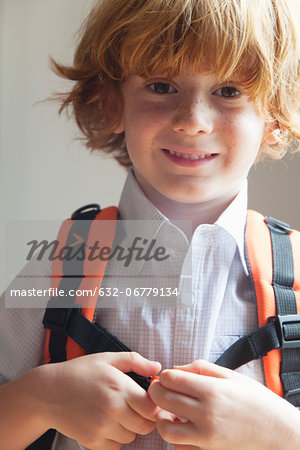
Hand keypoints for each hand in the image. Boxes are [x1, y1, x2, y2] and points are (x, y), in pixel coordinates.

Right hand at [35, 352, 160, 448]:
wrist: (48, 392)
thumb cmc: (80, 372)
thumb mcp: (107, 359)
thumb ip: (135, 361)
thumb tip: (157, 367)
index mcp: (118, 387)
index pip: (152, 408)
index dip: (155, 405)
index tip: (149, 400)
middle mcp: (111, 409)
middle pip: (145, 426)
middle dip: (144, 418)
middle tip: (135, 407)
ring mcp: (101, 428)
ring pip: (131, 437)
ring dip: (129, 428)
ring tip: (117, 412)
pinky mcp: (91, 442)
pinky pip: (116, 446)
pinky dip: (115, 437)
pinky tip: (106, 422)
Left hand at [148, 360, 299, 449]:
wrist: (276, 430)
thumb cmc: (255, 400)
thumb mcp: (230, 375)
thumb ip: (200, 368)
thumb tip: (176, 368)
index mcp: (211, 391)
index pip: (170, 379)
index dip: (164, 375)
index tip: (166, 376)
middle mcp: (206, 414)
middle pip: (163, 399)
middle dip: (156, 391)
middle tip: (160, 388)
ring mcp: (205, 436)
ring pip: (166, 429)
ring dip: (162, 417)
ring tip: (169, 410)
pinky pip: (179, 446)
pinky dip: (175, 436)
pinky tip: (182, 425)